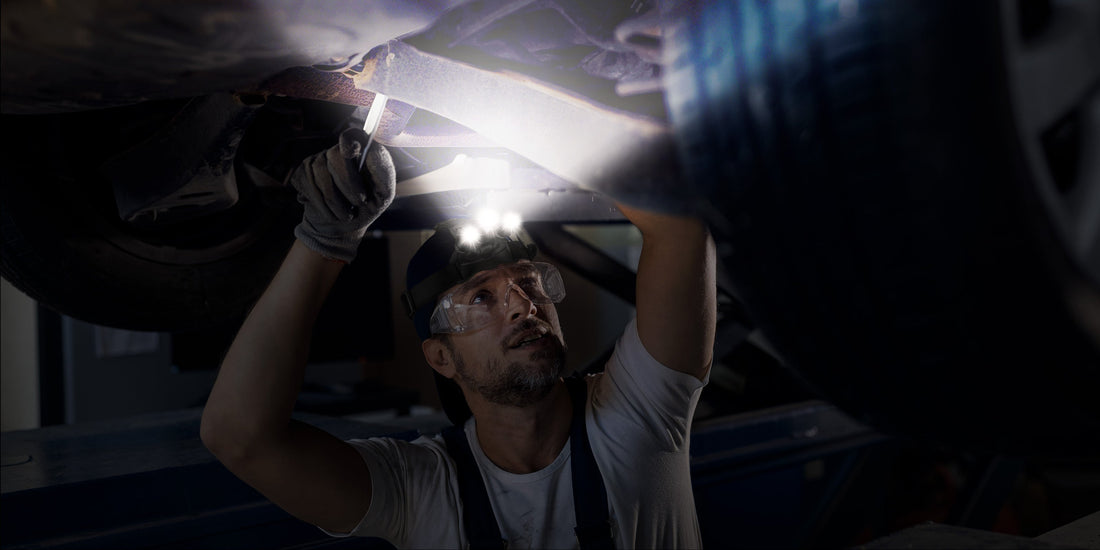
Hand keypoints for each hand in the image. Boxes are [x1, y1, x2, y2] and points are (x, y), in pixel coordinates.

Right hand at [288, 128, 394, 262]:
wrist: (341, 229)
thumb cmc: (366, 209)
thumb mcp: (383, 196)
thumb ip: (384, 173)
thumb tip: (374, 150)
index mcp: (358, 153)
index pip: (352, 135)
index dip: (349, 141)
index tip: (351, 152)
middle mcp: (336, 152)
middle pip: (335, 156)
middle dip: (349, 183)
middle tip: (360, 202)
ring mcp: (316, 161)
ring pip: (321, 174)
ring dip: (337, 201)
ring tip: (346, 215)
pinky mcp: (300, 173)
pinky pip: (309, 185)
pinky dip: (323, 206)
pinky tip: (332, 214)